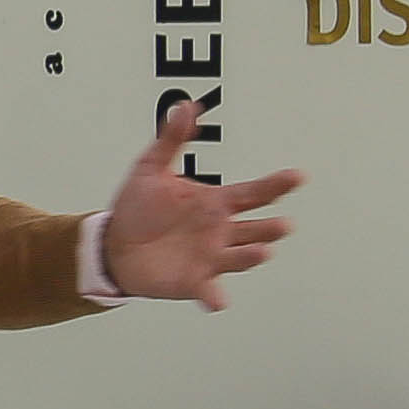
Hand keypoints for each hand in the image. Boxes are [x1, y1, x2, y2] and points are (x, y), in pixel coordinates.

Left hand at [100, 100, 301, 307]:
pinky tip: (219, 301)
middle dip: (270, 227)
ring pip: (240, 257)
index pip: (254, 193)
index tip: (297, 176)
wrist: (112, 245)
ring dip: (252, 255)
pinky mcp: (193, 281)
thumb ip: (171, 140)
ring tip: (263, 251)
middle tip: (283, 223)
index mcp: (216, 203)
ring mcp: (210, 257)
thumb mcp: (150, 169)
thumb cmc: (137, 208)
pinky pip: (209, 291)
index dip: (277, 185)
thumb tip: (187, 106)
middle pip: (256, 228)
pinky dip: (215, 297)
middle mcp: (221, 231)